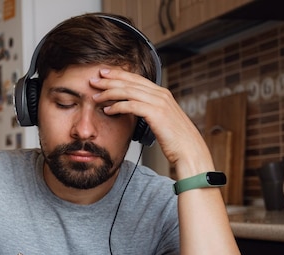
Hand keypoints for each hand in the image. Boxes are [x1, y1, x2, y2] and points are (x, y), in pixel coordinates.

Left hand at [90, 68, 214, 177]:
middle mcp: (161, 94)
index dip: (119, 75)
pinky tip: (107, 109)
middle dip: (110, 80)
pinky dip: (117, 106)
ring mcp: (159, 103)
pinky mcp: (156, 114)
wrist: (189, 150)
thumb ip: (150, 111)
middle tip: (94, 80)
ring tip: (95, 95)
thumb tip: (137, 110)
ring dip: (110, 92)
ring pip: (129, 92)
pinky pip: (132, 106)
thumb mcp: (162, 120)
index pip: (137, 79)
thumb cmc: (175, 139)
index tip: (104, 74)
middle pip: (131, 82)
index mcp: (162, 94)